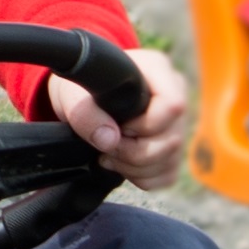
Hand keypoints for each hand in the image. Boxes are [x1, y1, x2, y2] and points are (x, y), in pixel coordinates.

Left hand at [48, 46, 190, 191]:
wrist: (82, 101)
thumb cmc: (80, 89)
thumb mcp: (71, 94)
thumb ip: (85, 114)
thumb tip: (110, 140)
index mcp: (157, 71)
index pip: (172, 105)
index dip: (145, 125)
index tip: (119, 126)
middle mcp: (176, 95)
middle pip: (172, 140)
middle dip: (133, 153)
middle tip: (106, 147)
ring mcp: (177, 123)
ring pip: (170, 161)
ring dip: (134, 168)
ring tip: (109, 155)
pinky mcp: (172, 149)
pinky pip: (167, 176)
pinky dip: (141, 178)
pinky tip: (121, 163)